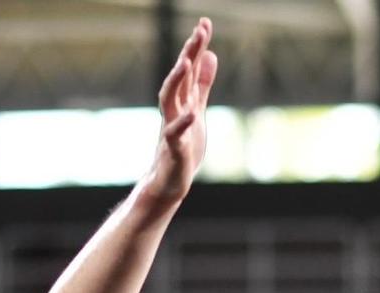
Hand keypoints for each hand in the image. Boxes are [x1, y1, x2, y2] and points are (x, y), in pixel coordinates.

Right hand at [143, 18, 217, 204]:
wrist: (169, 181)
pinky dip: (182, 123)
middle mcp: (174, 110)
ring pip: (169, 100)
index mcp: (182, 101)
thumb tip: (210, 55)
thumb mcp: (197, 110)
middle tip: (199, 32)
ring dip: (176, 81)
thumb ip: (202, 84)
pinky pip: (174, 135)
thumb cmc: (183, 146)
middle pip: (180, 78)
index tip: (205, 23)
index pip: (189, 69)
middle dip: (188, 54)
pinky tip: (192, 113)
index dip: (196, 47)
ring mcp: (171, 129)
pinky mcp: (173, 150)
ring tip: (185, 61)